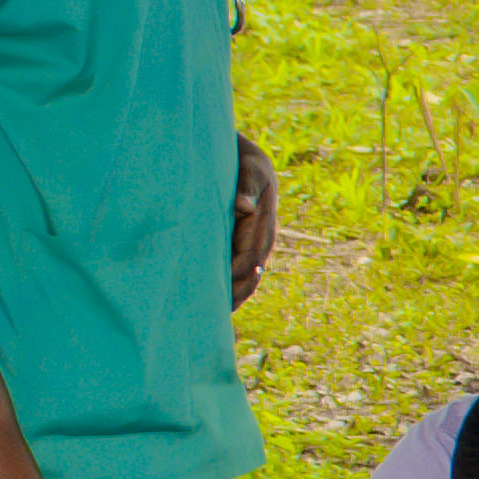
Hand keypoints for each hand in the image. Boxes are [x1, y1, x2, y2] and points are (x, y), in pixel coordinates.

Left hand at [229, 134, 277, 304]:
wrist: (246, 161)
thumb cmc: (245, 162)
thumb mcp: (249, 167)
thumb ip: (247, 185)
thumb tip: (245, 207)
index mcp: (264, 225)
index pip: (251, 258)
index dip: (236, 277)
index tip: (218, 291)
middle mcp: (261, 240)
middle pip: (251, 276)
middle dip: (235, 295)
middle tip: (215, 314)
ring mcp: (253, 246)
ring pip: (246, 278)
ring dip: (233, 297)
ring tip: (214, 317)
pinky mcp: (242, 247)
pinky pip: (239, 272)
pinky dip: (230, 289)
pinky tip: (216, 304)